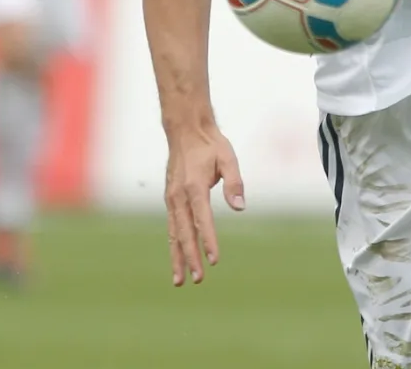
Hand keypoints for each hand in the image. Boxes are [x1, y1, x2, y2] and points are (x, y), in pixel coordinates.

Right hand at [163, 124, 244, 286]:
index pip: (203, 219)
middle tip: (198, 279)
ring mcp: (171, 198)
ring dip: (177, 257)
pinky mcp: (170, 198)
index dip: (209, 241)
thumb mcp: (228, 158)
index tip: (214, 260)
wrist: (185, 129)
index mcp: (194, 186)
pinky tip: (177, 258)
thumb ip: (234, 182)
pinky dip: (174, 244)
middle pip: (185, 232)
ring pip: (174, 233)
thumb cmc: (210, 144)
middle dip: (191, 257)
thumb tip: (240, 207)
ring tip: (179, 281)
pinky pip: (172, 226)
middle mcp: (179, 195)